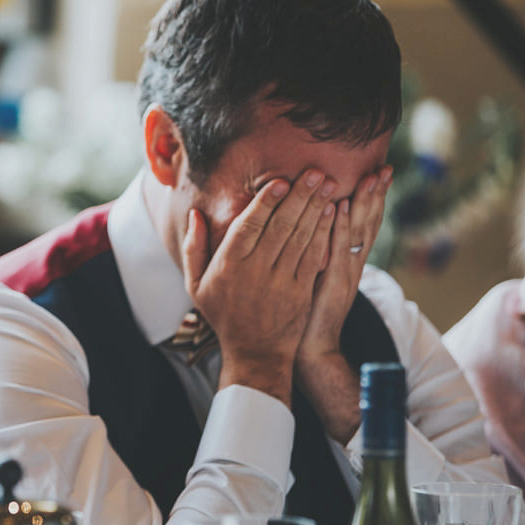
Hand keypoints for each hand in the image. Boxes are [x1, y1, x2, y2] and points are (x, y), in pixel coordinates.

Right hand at [183, 169, 336, 403]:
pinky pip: (314, 255)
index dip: (266, 202)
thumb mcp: (195, 285)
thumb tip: (195, 215)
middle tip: (314, 171)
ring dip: (315, 208)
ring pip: (300, 237)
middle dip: (299, 196)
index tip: (280, 181)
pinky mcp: (302, 290)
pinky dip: (323, 233)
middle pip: (280, 225)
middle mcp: (256, 270)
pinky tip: (331, 213)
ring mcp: (282, 280)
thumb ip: (193, 248)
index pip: (249, 225)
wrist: (255, 353)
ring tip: (327, 184)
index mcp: (229, 265)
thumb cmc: (223, 315)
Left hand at [295, 166, 392, 441]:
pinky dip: (339, 228)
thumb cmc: (306, 312)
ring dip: (364, 205)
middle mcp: (351, 265)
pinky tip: (341, 208)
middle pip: (368, 224)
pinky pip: (337, 250)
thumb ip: (319, 252)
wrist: (310, 350)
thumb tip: (316, 225)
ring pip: (358, 234)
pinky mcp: (332, 285)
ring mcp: (344, 275)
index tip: (378, 172)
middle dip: (376, 196)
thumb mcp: (315, 276)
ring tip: (371, 178)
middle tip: (384, 168)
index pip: (363, 225)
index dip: (372, 200)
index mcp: (347, 262)